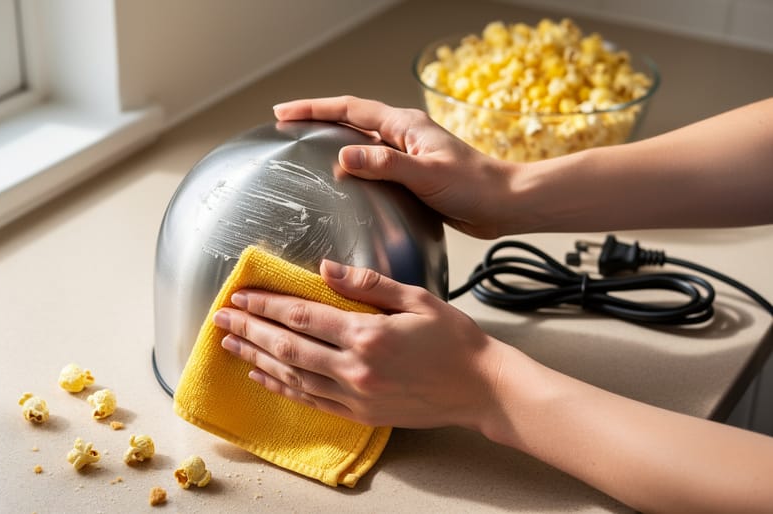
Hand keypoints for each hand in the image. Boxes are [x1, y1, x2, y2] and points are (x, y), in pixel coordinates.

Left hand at [211, 258, 507, 428]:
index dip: (266, 304)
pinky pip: (310, 400)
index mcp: (367, 335)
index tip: (241, 294)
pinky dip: (281, 387)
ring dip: (256, 357)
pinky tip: (261, 375)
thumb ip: (367, 284)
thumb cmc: (454, 340)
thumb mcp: (416, 299)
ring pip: (292, 375)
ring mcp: (356, 395)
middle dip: (250, 329)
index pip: (303, 316)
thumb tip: (326, 268)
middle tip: (221, 317)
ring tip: (229, 343)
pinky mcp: (360, 413)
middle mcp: (355, 368)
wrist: (481, 388)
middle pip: (287, 346)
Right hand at [273, 95, 517, 238]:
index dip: (314, 108)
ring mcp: (407, 153)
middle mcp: (403, 134)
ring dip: (332, 139)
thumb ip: (385, 164)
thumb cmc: (473, 186)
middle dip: (317, 118)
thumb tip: (345, 156)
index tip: (284, 111)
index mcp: (404, 125)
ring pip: (360, 140)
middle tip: (286, 123)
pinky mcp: (411, 173)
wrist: (503, 204)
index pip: (350, 108)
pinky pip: (372, 163)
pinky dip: (352, 165)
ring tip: (304, 148)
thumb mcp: (426, 174)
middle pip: (351, 118)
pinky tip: (341, 181)